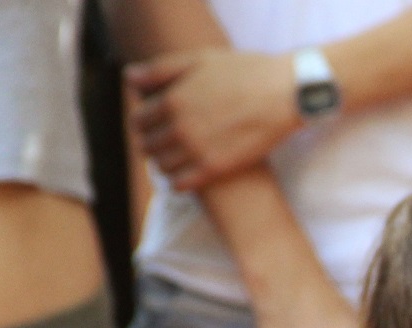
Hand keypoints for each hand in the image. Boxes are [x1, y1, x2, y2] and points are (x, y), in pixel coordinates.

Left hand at [128, 49, 302, 190]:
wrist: (283, 94)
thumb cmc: (243, 71)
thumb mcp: (199, 60)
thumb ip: (160, 70)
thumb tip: (128, 79)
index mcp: (172, 99)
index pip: (138, 120)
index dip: (142, 121)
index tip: (151, 122)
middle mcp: (179, 127)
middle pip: (147, 145)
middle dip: (150, 142)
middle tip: (162, 140)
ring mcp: (197, 150)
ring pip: (161, 167)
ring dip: (163, 163)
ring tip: (174, 156)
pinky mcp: (215, 169)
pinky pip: (181, 184)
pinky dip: (177, 181)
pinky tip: (184, 175)